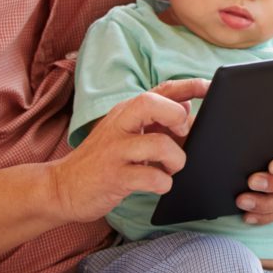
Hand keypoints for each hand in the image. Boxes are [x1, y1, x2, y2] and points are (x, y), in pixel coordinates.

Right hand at [47, 78, 207, 222]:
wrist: (63, 187)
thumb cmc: (104, 160)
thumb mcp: (129, 135)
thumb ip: (157, 123)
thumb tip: (190, 111)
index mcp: (127, 112)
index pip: (161, 89)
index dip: (189, 86)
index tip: (210, 87)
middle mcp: (120, 125)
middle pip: (151, 103)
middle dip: (176, 117)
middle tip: (181, 134)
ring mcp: (115, 150)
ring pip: (158, 144)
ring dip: (176, 159)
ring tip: (171, 168)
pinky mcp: (113, 176)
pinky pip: (150, 177)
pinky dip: (163, 183)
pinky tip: (160, 184)